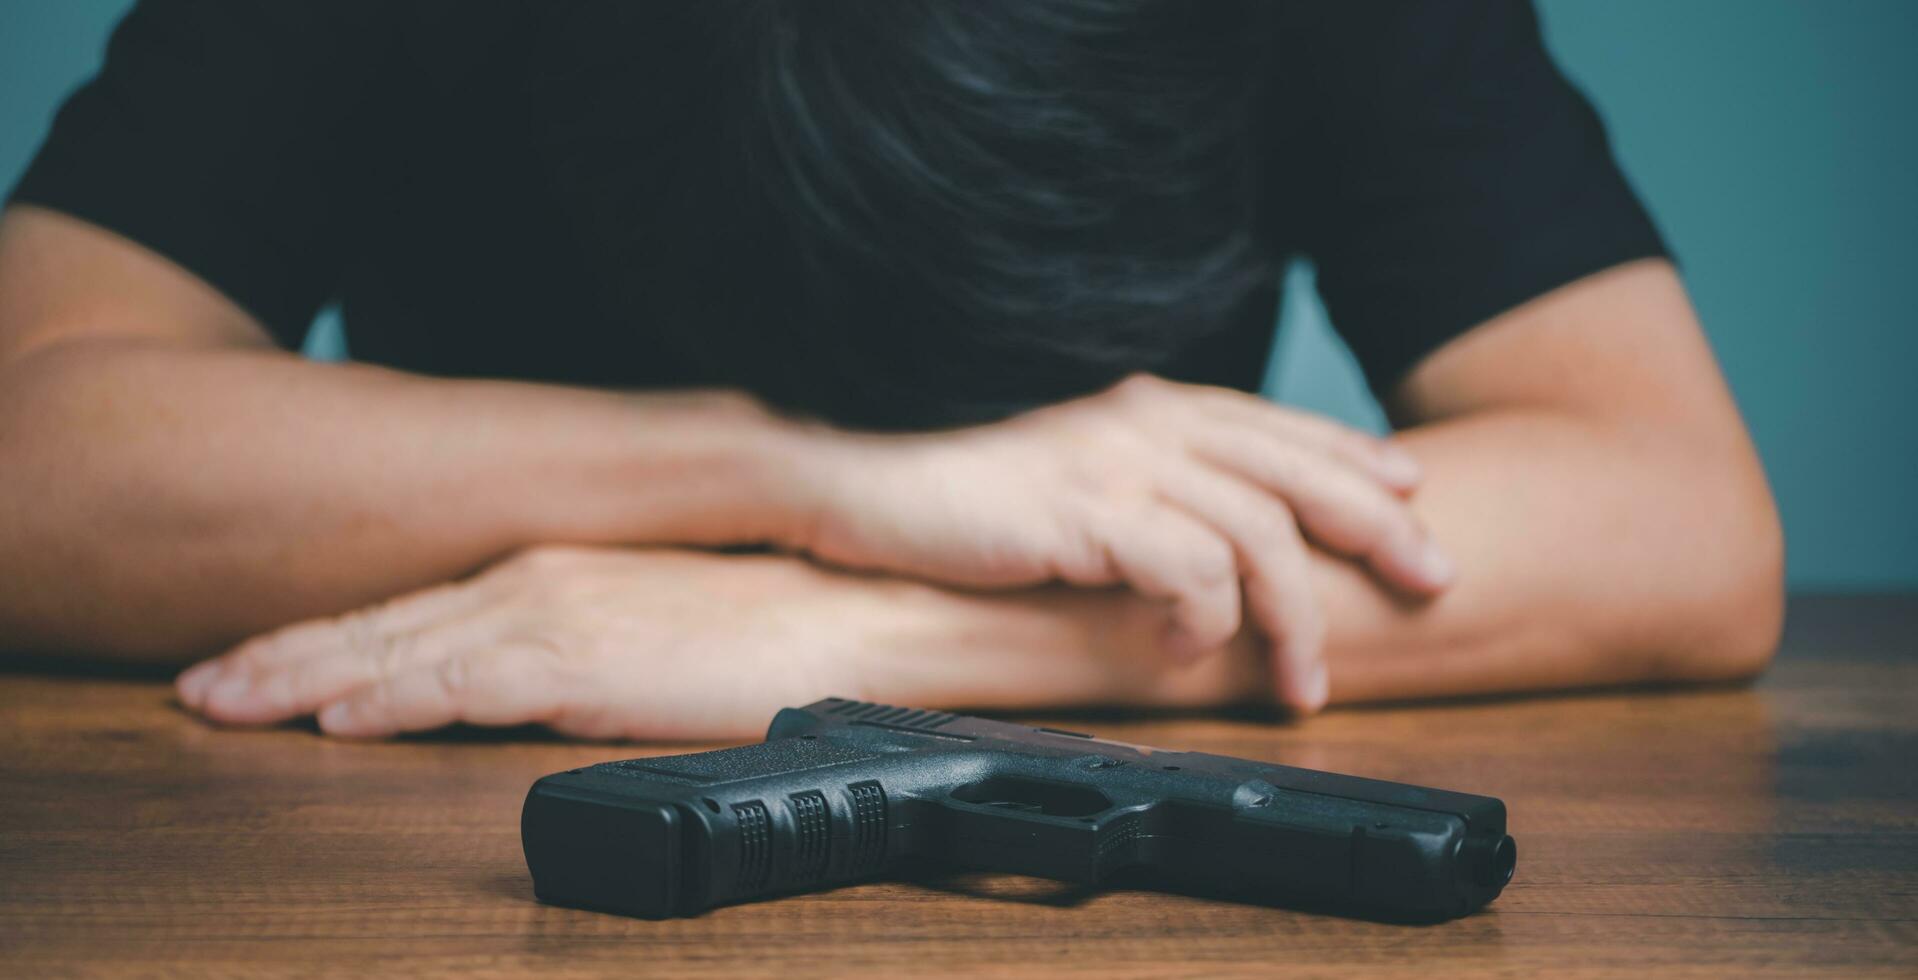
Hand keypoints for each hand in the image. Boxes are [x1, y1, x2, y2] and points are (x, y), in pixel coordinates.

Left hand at [174, 547, 900, 739]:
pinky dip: (390, 699)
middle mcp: (539, 576)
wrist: (865, 615)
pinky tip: (337, 720)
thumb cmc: (780, 625)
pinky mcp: (583, 657)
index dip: (331, 635)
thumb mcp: (659, 625)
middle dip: (284, 654)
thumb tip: (533, 687)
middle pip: (385, 621)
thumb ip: (583, 648)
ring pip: (399, 648)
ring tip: (227, 703)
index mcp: (556, 567)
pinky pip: (462, 684)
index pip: (419, 606)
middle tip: (203, 684)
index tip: (261, 661)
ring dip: (304, 677)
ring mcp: (556, 611)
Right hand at [789, 374, 1454, 711]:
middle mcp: (1143, 422)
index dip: (1351, 457)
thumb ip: (1136, 478)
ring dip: (1293, 617)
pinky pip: (1183, 571)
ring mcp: (1113, 465)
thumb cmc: (955, 483)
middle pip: (1295, 470)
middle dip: (1376, 528)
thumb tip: (1195, 530)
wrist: (854, 474)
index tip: (1410, 491)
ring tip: (1303, 682)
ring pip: (1255, 533)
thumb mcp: (1064, 465)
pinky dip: (1203, 622)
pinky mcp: (1079, 515)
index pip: (1275, 426)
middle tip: (1432, 579)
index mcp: (1144, 404)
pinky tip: (1188, 654)